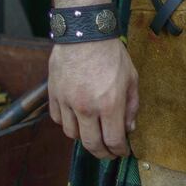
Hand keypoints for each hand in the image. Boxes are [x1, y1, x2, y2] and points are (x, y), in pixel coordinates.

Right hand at [48, 38, 138, 159]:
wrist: (84, 33)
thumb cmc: (111, 54)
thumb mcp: (131, 77)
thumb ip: (131, 105)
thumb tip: (129, 128)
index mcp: (109, 104)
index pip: (113, 140)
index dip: (119, 151)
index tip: (122, 152)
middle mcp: (86, 108)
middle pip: (91, 144)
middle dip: (102, 153)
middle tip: (108, 153)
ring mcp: (67, 103)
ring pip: (72, 135)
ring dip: (84, 138)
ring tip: (93, 134)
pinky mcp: (54, 96)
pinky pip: (58, 120)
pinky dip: (67, 124)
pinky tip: (76, 119)